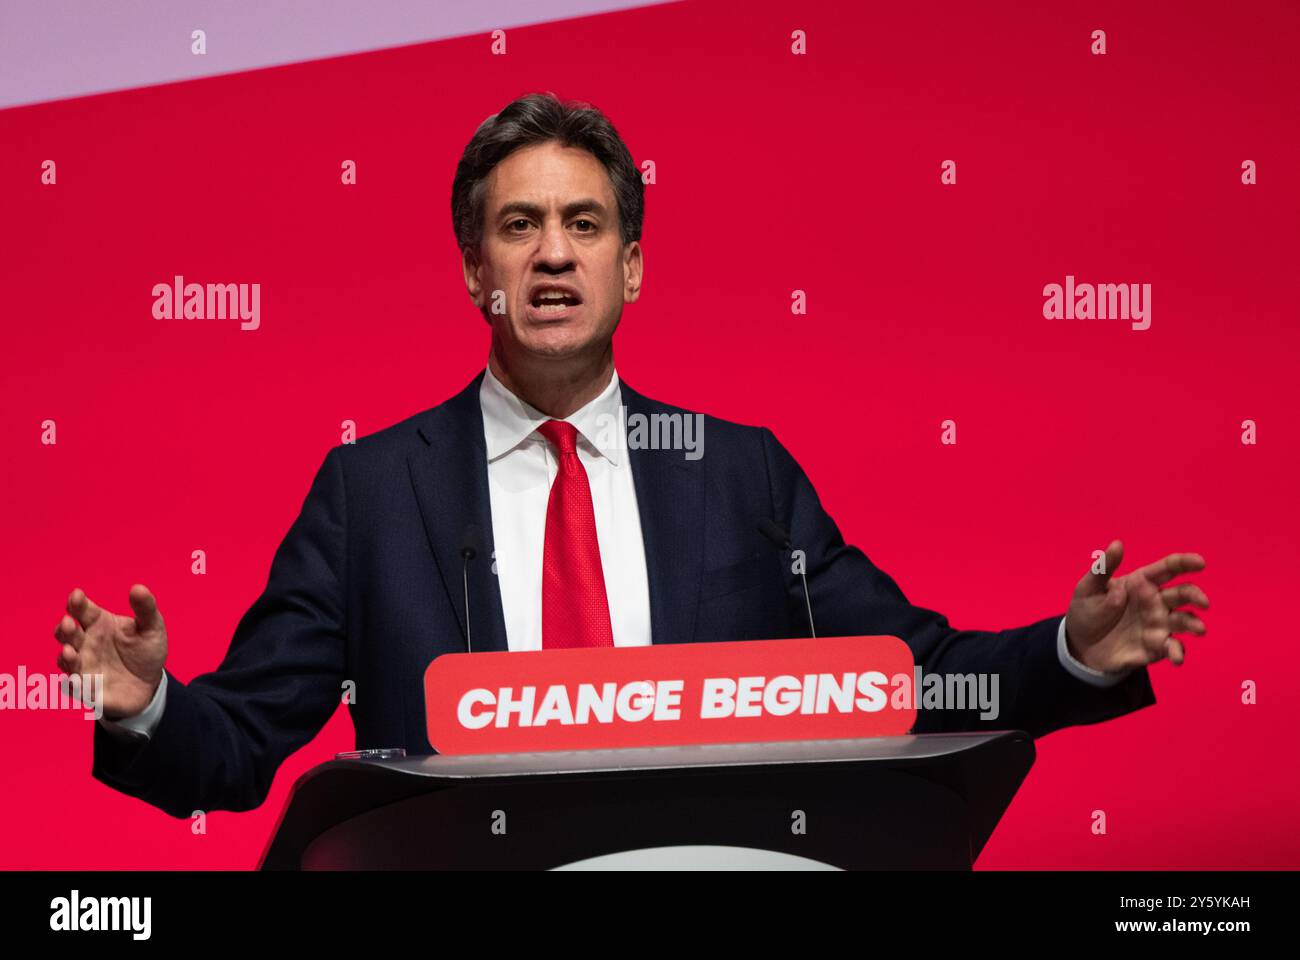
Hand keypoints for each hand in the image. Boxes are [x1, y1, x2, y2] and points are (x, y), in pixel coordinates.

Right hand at [54, 585, 167, 720]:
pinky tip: (76, 681)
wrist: (151, 684)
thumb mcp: (151, 627)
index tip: (76, 596)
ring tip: (70, 651)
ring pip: (66, 659)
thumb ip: (145, 608)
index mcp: (98, 623)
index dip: (76, 602)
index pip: (82, 610)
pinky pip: (75, 688)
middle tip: (69, 623)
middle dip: (64, 628)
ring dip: (66, 656)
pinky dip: (72, 684)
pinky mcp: (87, 689)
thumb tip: (138, 588)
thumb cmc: (146, 650)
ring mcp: (83, 665)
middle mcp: (85, 643)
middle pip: (67, 633)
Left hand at [1064, 541, 1207, 673]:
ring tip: (1199, 629)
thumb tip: (1117, 544)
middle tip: (1202, 602)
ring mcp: (1159, 625)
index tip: (1200, 562)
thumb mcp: (1088, 588)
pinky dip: (1177, 652)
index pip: (1167, 569)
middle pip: (1182, 594)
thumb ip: (1103, 568)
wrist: (1080, 645)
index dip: (1185, 563)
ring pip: (1185, 620)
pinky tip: (1176, 658)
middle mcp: (1156, 602)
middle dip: (1195, 595)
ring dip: (1194, 624)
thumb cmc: (1087, 610)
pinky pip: (1172, 648)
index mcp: (1141, 583)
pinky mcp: (1156, 646)